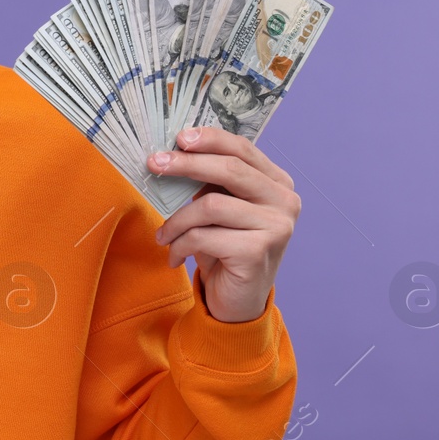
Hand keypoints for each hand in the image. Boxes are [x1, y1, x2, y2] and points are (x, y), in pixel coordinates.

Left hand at [145, 126, 299, 322]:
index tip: (178, 137)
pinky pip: (203, 236)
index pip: (242, 149)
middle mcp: (284, 201)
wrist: (239, 302)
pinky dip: (180, 245)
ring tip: (163, 235)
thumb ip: (210, 181)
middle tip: (153, 164)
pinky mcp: (258, 252)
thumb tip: (172, 152)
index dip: (209, 139)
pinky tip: (175, 256)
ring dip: (176, 221)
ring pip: (210, 205)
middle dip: (185, 164)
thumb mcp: (220, 209)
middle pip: (229, 169)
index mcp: (277, 183)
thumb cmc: (226, 249)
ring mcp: (276, 227)